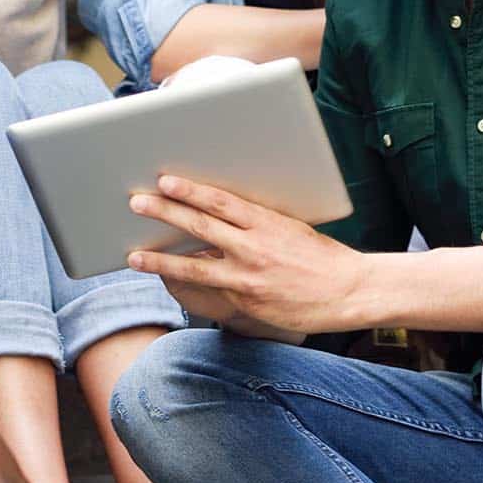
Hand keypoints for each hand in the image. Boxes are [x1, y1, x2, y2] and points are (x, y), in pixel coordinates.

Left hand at [127, 174, 366, 333]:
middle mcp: (253, 247)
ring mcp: (247, 277)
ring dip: (159, 260)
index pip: (220, 202)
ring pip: (193, 267)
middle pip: (199, 226)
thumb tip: (223, 213)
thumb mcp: (291, 228)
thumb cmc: (323, 257)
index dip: (190, 191)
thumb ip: (257, 222)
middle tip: (136, 202)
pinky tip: (167, 280)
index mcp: (266, 222)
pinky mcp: (246, 301)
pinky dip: (187, 284)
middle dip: (165, 213)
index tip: (166, 181)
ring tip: (133, 257)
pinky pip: (209, 289)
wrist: (349, 291)